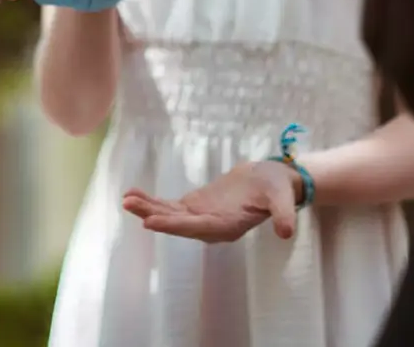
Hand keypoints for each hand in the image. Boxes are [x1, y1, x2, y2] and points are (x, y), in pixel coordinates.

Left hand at [122, 160, 302, 242]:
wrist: (272, 182)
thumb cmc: (278, 188)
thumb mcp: (283, 198)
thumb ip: (284, 214)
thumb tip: (287, 232)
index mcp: (228, 226)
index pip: (198, 228)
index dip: (174, 225)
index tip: (151, 222)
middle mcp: (211, 226)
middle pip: (178, 223)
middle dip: (154, 215)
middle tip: (130, 206)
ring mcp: (201, 217)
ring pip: (170, 215)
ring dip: (148, 208)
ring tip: (125, 199)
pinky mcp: (195, 207)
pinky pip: (170, 206)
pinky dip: (152, 201)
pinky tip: (133, 194)